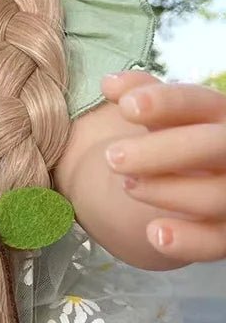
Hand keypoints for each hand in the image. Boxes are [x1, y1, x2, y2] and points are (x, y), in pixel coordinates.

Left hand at [102, 71, 225, 262]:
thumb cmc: (177, 133)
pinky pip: (220, 240)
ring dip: (167, 192)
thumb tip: (110, 84)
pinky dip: (190, 240)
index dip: (163, 102)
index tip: (125, 108)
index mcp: (217, 112)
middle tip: (111, 157)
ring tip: (127, 186)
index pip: (196, 100)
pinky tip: (154, 235)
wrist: (196, 175)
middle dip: (160, 151)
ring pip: (216, 195)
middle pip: (209, 146)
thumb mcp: (161, 110)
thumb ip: (136, 93)